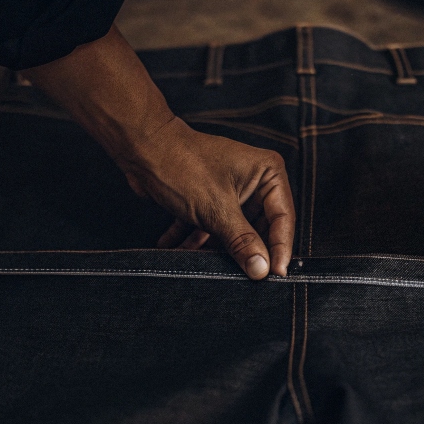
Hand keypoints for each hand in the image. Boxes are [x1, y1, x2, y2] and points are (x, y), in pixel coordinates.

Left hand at [120, 117, 294, 278]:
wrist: (140, 147)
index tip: (275, 275)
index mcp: (267, 173)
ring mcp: (232, 189)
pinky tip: (177, 249)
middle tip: (242, 277)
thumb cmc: (181, 165)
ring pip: (233, 230)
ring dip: (215, 249)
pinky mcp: (210, 197)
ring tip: (203, 265)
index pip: (283, 218)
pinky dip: (196, 239)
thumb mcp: (217, 210)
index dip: (280, 249)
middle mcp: (254, 180)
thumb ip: (243, 242)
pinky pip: (211, 225)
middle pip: (259, 227)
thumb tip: (262, 269)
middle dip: (245, 252)